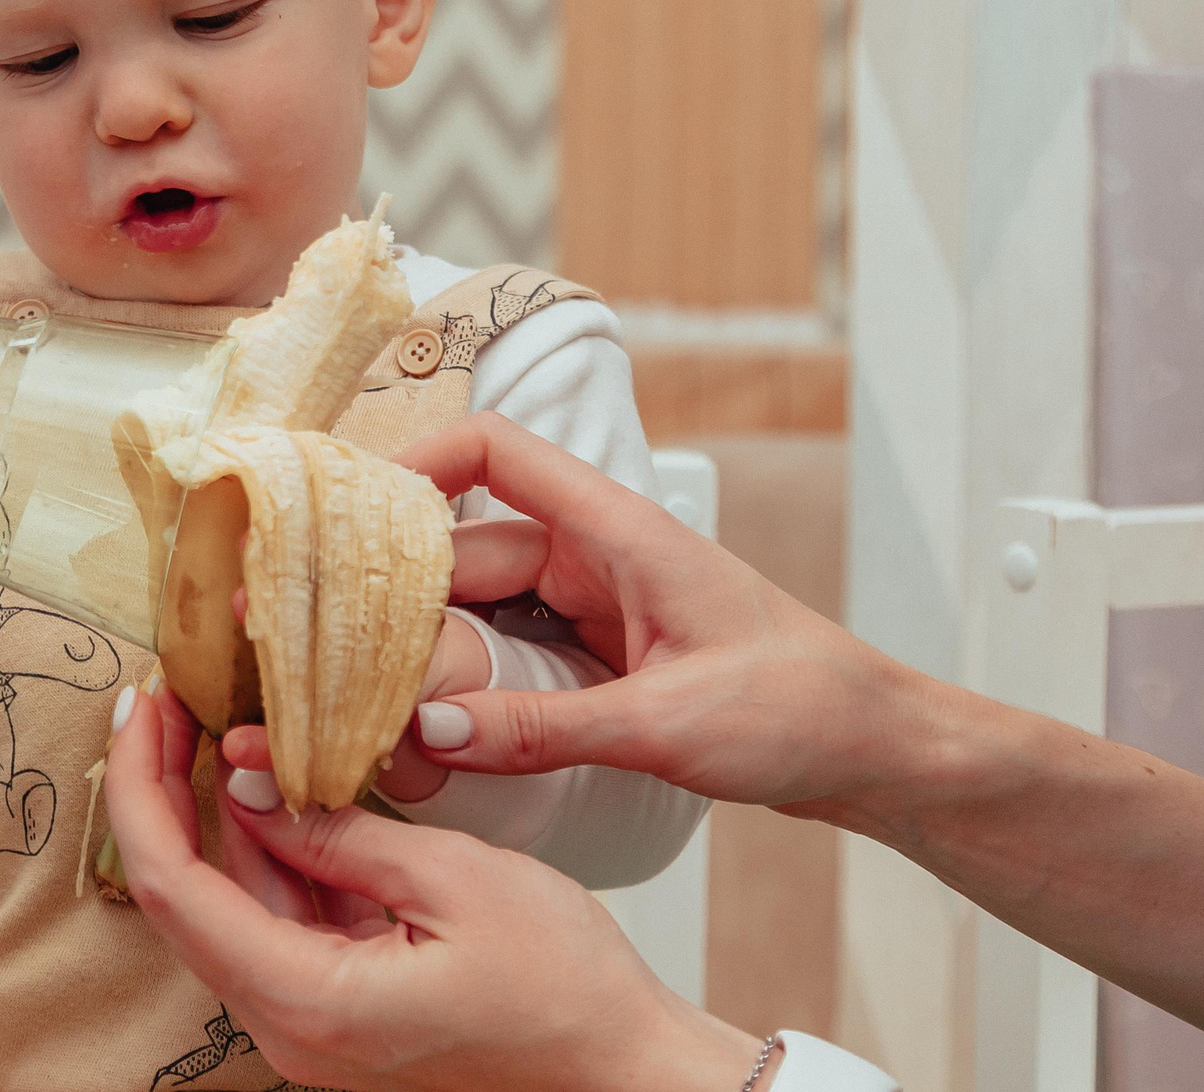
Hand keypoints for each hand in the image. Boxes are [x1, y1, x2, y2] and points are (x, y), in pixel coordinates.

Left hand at [106, 685, 766, 1091]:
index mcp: (307, 1002)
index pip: (175, 887)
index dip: (141, 788)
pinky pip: (280, 925)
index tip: (144, 706)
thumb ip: (337, 832)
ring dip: (221, 817)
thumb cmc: (566, 988)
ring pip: (233, 906)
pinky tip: (279, 788)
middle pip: (188, 898)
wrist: (628, 1072)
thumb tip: (247, 784)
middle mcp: (290, 1029)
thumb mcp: (453, 878)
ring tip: (219, 721)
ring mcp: (312, 1027)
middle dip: (166, 792)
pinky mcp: (339, 1012)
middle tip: (170, 699)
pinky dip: (272, 855)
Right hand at [385, 413, 932, 818]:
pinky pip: (507, 655)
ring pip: (478, 610)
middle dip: (399, 591)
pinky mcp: (593, 657)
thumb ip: (545, 729)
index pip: (496, 452)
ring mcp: (591, 607)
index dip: (417, 462)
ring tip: (361, 691)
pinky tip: (425, 724)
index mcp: (617, 532)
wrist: (875, 751)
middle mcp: (594, 557)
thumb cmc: (804, 709)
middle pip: (464, 549)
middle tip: (328, 642)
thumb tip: (431, 730)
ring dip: (428, 646)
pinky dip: (466, 683)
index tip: (348, 513)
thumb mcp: (667, 726)